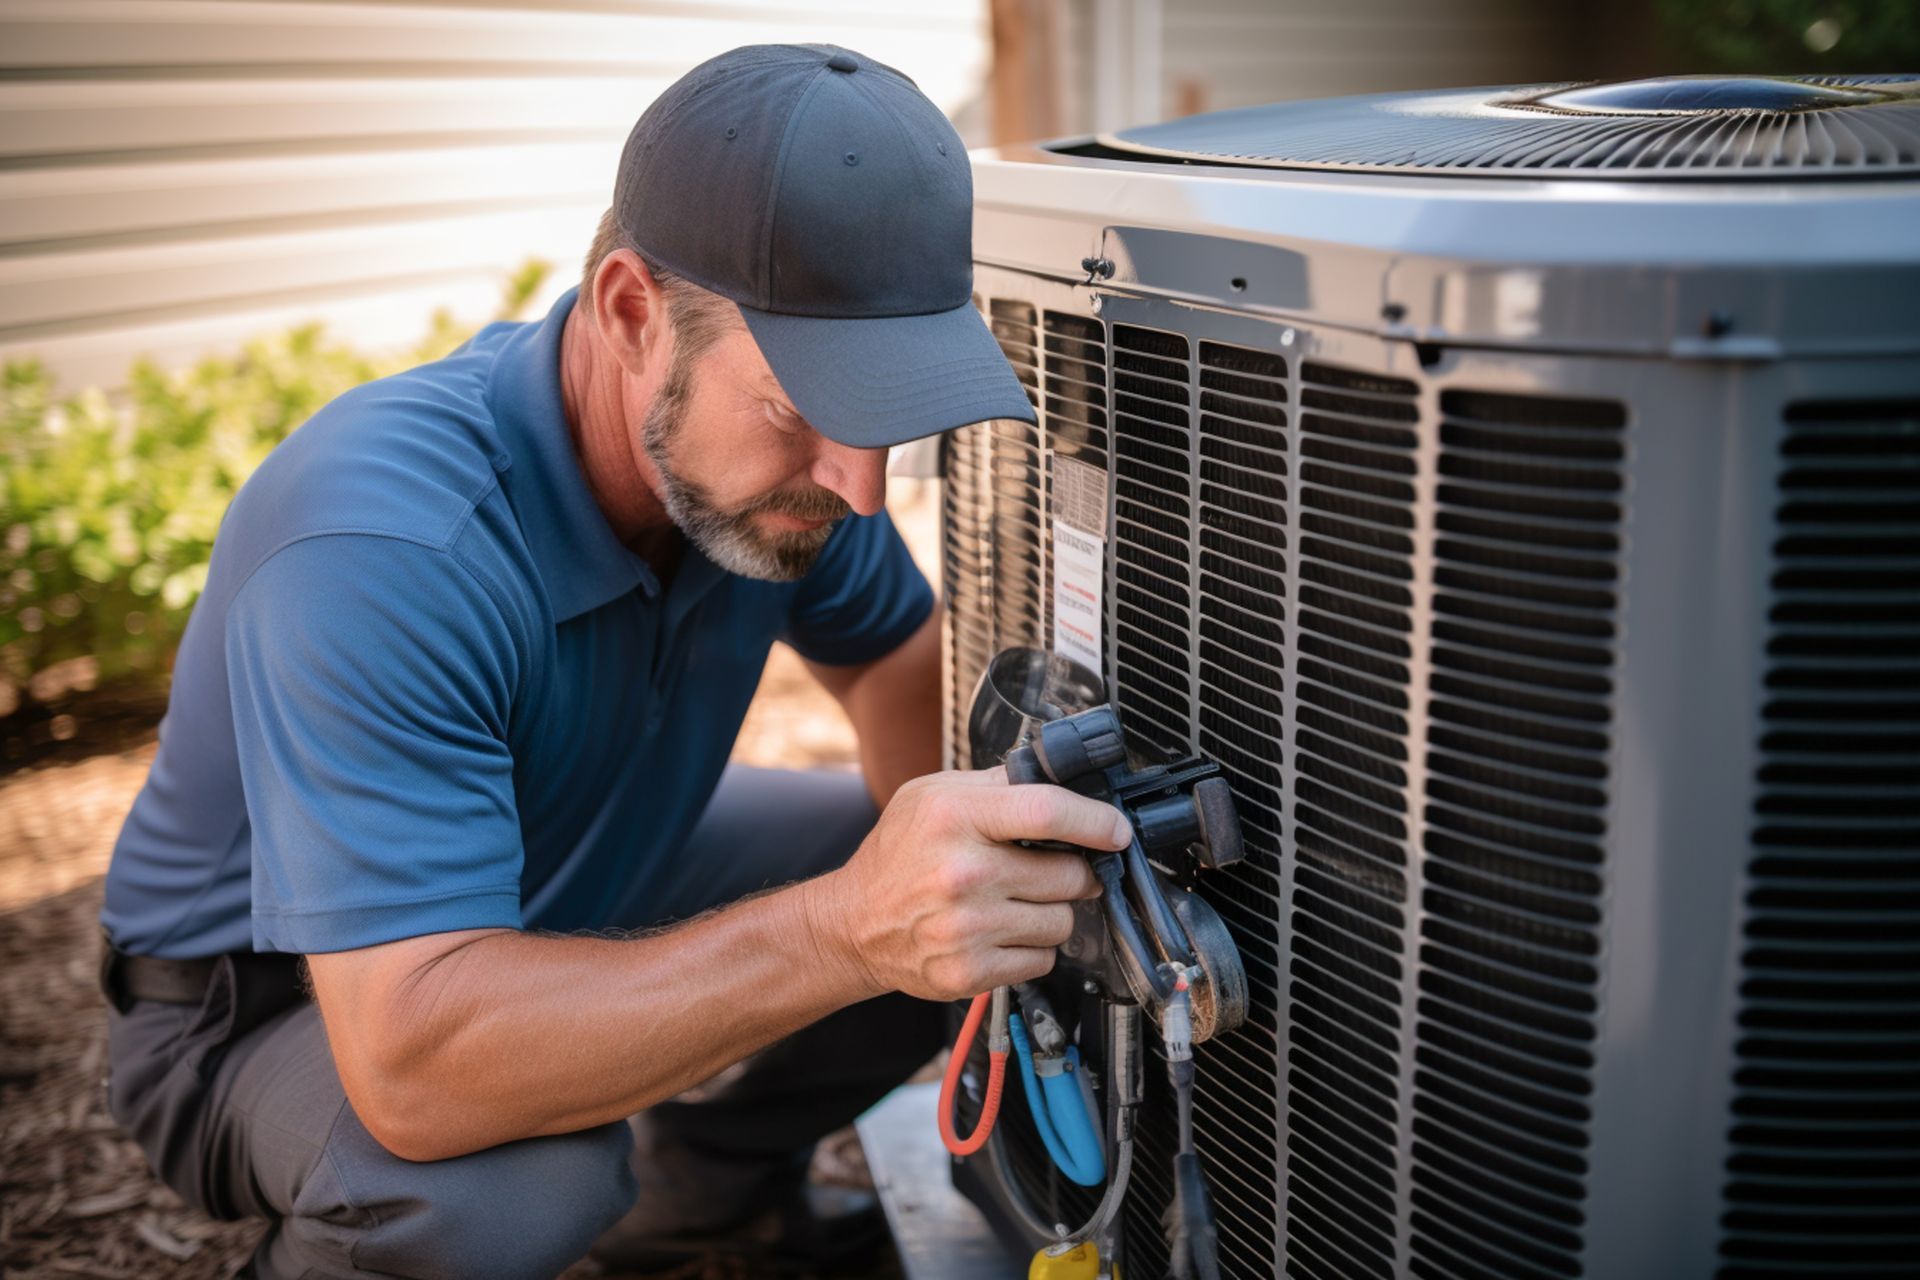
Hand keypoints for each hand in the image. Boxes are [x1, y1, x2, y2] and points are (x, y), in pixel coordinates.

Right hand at [805, 766, 1130, 1001]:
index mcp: (954, 818)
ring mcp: (966, 928)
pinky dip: (1032, 947)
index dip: (1095, 821)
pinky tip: (1000, 932)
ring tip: (1014, 902)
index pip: (1047, 812)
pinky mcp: (969, 972)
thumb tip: (1065, 780)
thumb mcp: (932, 795)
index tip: (1116, 830)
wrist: (852, 925)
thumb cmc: (899, 854)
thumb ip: (997, 785)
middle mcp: (962, 874)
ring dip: (1051, 912)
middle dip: (1073, 872)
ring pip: (1062, 922)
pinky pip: (1042, 960)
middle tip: (1048, 869)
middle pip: (1069, 875)